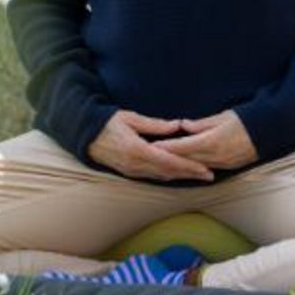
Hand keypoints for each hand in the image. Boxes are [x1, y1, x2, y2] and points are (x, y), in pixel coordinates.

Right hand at [87, 110, 214, 181]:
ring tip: (198, 176)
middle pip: (168, 172)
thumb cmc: (108, 123)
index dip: (188, 166)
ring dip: (180, 177)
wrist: (85, 136)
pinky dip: (167, 176)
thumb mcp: (131, 118)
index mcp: (137, 150)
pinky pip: (152, 176)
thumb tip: (176, 125)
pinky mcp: (129, 172)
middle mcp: (135, 164)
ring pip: (161, 176)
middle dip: (190, 174)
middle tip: (209, 175)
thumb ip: (154, 124)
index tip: (204, 168)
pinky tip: (178, 175)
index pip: (169, 161)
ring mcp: (131, 170)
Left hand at [152, 109, 258, 170]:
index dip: (167, 147)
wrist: (270, 132)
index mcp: (212, 141)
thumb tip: (183, 125)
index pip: (183, 146)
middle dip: (169, 158)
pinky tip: (185, 167)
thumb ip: (201, 124)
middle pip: (186, 159)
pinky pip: (206, 169)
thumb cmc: (246, 120)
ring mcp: (222, 163)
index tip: (153, 146)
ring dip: (180, 165)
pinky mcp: (228, 167)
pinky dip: (194, 167)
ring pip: (195, 167)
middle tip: (152, 156)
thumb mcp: (223, 116)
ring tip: (165, 163)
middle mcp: (215, 156)